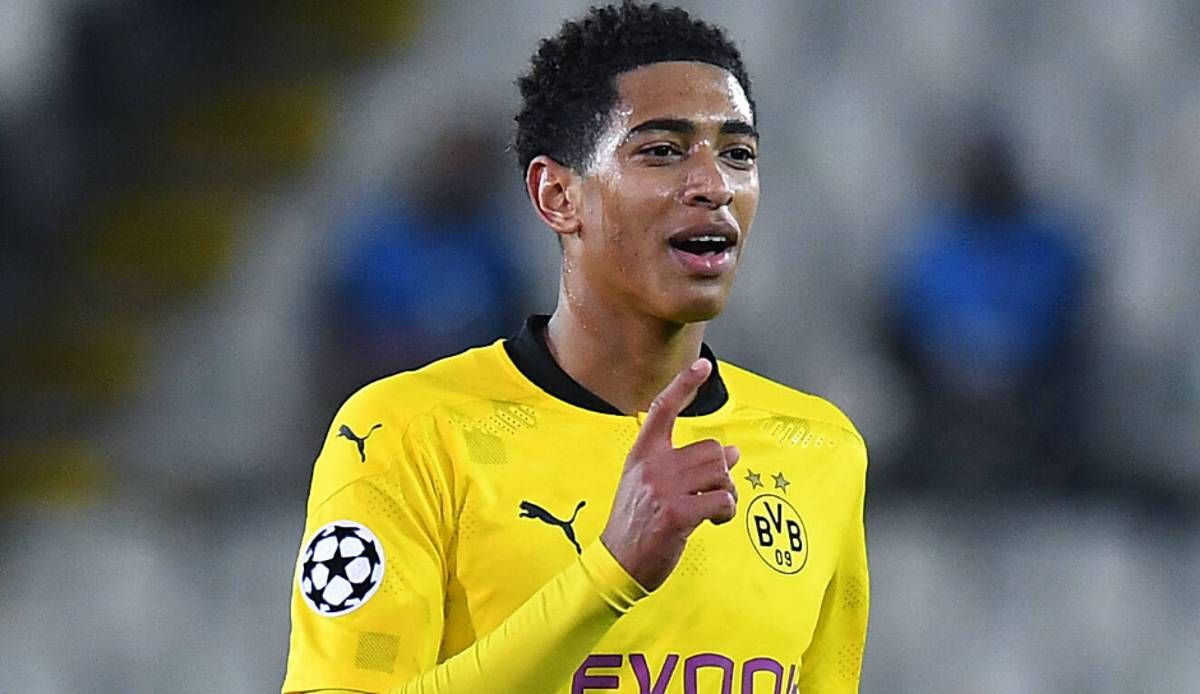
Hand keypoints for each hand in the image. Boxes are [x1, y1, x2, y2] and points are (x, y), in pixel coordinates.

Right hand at [600, 358, 739, 590]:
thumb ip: (686, 466)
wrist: (618, 562)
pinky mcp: (678, 514)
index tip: (701, 365)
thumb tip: (733, 453)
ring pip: (721, 473)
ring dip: (727, 493)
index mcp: (643, 455)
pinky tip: (714, 520)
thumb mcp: (652, 486)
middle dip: (722, 472)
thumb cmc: (638, 524)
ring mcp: (664, 489)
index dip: (684, 384)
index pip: (663, 409)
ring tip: (714, 508)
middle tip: (715, 492)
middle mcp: (652, 466)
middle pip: (711, 450)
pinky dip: (726, 512)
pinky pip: (722, 500)